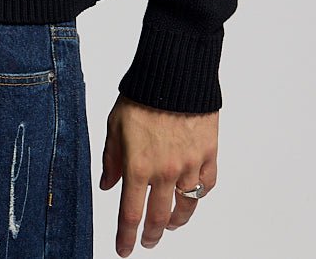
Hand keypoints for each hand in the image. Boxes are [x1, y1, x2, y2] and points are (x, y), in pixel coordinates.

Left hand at [100, 93, 218, 254]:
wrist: (173, 74)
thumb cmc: (140, 95)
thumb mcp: (114, 125)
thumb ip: (111, 159)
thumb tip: (107, 185)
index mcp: (137, 165)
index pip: (131, 213)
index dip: (126, 236)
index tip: (123, 249)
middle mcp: (165, 172)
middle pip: (159, 217)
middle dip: (151, 234)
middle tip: (147, 241)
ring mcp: (190, 165)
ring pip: (185, 207)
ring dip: (176, 221)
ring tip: (170, 225)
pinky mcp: (209, 155)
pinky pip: (206, 186)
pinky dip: (198, 195)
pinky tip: (191, 196)